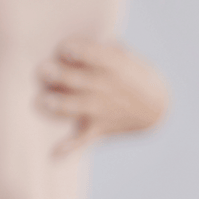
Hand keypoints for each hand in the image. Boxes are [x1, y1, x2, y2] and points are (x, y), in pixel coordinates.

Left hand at [35, 36, 168, 154]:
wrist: (156, 107)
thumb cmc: (132, 74)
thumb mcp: (125, 56)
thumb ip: (102, 50)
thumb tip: (75, 44)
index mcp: (114, 65)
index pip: (96, 56)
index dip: (80, 52)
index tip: (64, 48)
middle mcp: (107, 87)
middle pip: (81, 81)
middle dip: (61, 76)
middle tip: (43, 70)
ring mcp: (102, 109)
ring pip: (78, 107)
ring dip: (61, 105)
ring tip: (42, 100)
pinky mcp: (98, 128)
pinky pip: (83, 139)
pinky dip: (69, 147)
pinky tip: (54, 154)